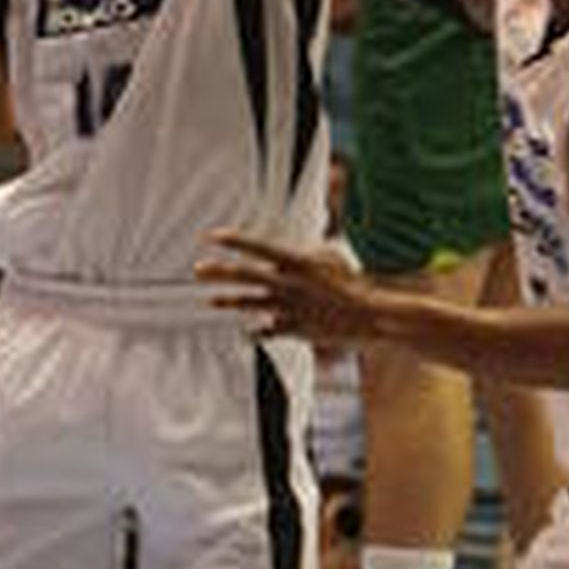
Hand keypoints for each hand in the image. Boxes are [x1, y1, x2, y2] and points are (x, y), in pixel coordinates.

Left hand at [198, 233, 380, 345]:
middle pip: (246, 275)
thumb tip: (298, 249)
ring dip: (228, 301)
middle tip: (197, 269)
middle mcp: (288, 284)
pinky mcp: (295, 329)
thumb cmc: (356, 282)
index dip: (234, 241)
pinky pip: (268, 331)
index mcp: (298, 262)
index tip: (212, 236)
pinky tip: (246, 332)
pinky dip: (257, 332)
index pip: (258, 247)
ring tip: (210, 300)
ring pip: (250, 304)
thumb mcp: (334, 256)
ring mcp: (289, 308)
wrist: (371, 316)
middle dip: (219, 271)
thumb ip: (310, 251)